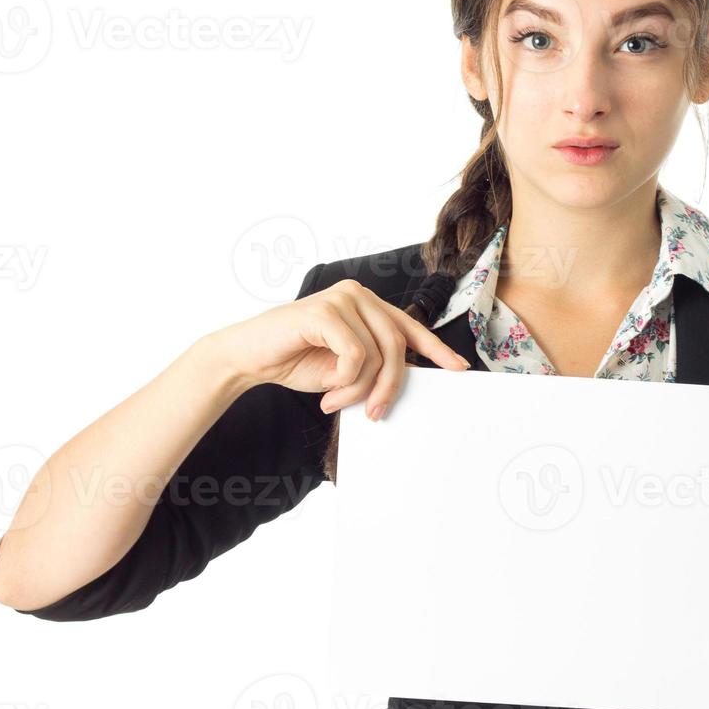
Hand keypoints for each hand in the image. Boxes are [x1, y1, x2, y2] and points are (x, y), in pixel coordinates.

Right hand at [207, 278, 471, 418]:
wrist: (249, 357)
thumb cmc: (296, 360)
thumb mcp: (344, 368)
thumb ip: (373, 366)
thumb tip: (405, 383)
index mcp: (366, 306)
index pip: (409, 327)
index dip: (436, 349)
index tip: (459, 368)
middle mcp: (358, 295)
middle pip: (397, 345)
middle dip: (389, 386)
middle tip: (374, 413)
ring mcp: (343, 298)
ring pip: (378, 354)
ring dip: (359, 389)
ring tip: (335, 402)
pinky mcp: (326, 310)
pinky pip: (355, 355)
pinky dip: (344, 382)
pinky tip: (326, 392)